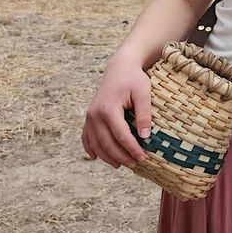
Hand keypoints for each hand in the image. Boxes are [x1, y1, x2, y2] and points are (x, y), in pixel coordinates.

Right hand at [81, 52, 151, 168]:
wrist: (119, 67)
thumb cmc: (134, 79)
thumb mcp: (143, 93)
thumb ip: (144, 114)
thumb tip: (145, 136)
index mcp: (108, 108)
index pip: (121, 135)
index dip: (132, 149)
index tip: (143, 157)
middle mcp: (95, 114)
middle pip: (107, 143)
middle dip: (121, 156)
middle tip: (135, 164)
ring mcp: (90, 116)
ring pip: (95, 143)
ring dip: (107, 156)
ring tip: (121, 165)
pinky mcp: (89, 116)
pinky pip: (87, 136)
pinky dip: (91, 148)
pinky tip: (96, 157)